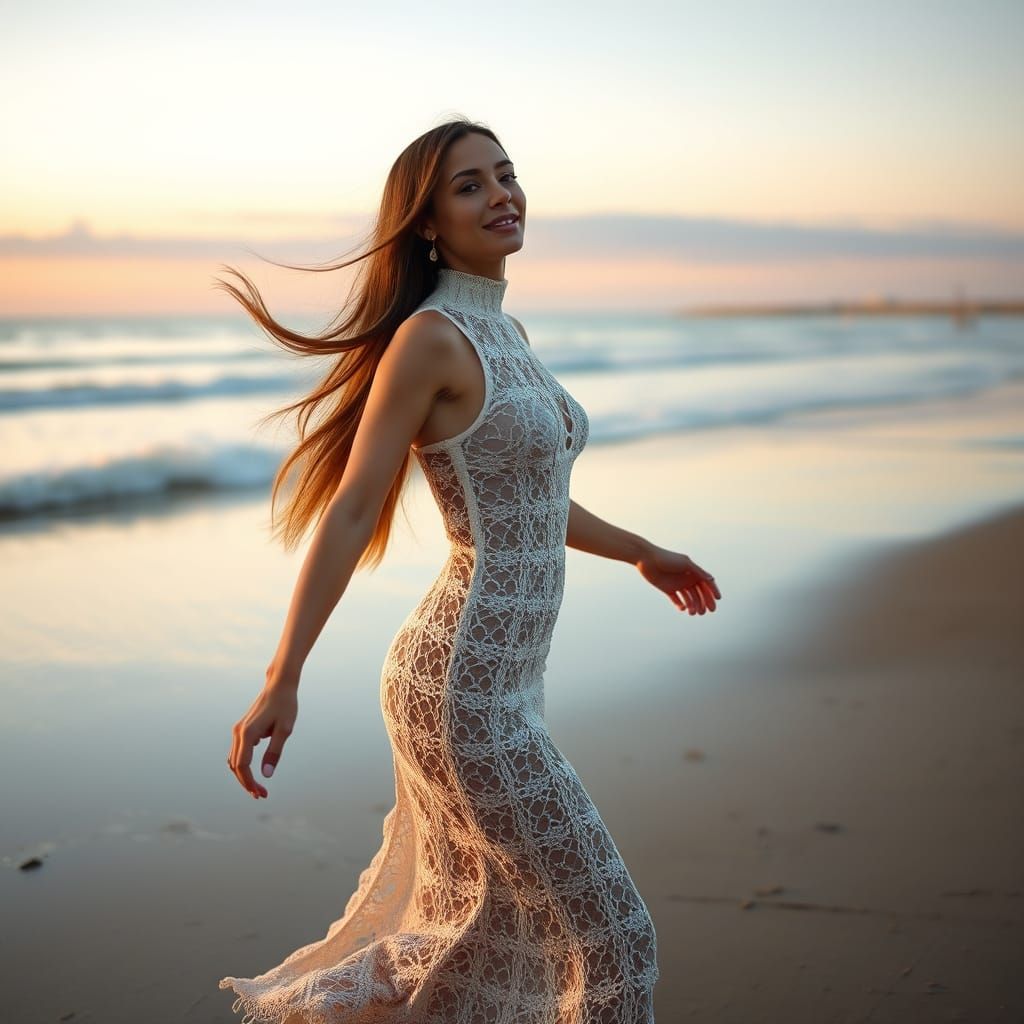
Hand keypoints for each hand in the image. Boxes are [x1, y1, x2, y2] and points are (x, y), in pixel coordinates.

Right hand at [227, 674, 298, 798]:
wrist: (279, 684)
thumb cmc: (285, 705)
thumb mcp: (285, 729)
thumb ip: (274, 752)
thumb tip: (266, 774)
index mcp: (247, 733)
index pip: (242, 766)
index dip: (250, 782)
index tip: (261, 793)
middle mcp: (238, 732)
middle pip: (236, 766)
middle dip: (247, 783)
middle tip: (261, 795)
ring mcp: (238, 729)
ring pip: (234, 760)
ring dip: (244, 775)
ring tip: (258, 787)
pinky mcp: (242, 728)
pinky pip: (238, 752)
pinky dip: (243, 765)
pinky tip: (255, 771)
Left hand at [636, 543, 720, 615]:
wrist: (646, 559)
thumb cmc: (666, 558)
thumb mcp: (685, 564)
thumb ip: (698, 572)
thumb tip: (712, 579)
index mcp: (692, 571)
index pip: (706, 583)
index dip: (713, 591)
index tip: (718, 599)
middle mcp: (686, 578)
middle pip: (699, 593)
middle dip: (704, 602)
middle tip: (705, 612)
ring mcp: (677, 584)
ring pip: (689, 598)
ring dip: (693, 605)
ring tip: (693, 613)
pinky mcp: (668, 589)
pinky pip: (676, 600)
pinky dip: (680, 605)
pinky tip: (683, 608)